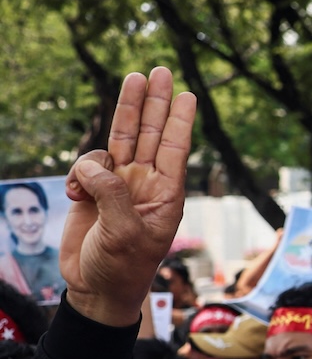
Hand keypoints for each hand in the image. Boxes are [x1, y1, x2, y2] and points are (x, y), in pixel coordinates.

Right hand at [62, 68, 195, 326]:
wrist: (95, 288)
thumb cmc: (122, 267)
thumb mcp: (124, 233)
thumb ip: (112, 194)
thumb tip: (95, 163)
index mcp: (166, 195)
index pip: (175, 149)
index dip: (180, 121)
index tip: (188, 94)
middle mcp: (145, 184)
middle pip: (150, 133)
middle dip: (155, 101)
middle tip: (161, 70)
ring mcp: (118, 185)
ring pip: (122, 139)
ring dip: (127, 109)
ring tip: (134, 78)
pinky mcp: (92, 191)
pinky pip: (86, 165)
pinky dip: (79, 172)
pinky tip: (75, 195)